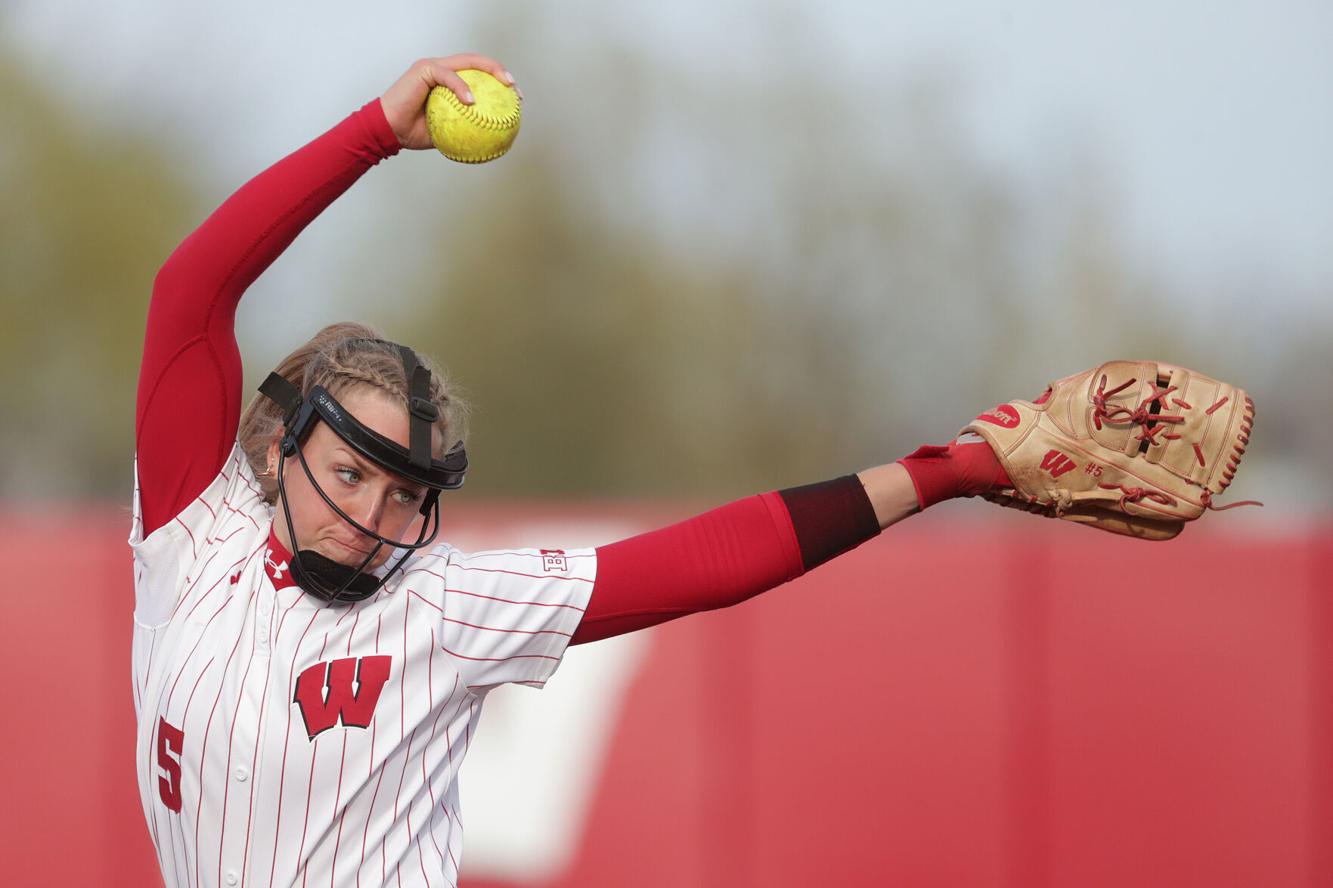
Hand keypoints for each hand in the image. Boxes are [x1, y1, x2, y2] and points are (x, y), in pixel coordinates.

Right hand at [379, 54, 520, 149]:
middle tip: (516, 89)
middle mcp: (442, 69)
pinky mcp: (424, 69)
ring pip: (466, 62)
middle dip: (500, 71)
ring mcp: (433, 66)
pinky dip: (461, 87)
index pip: (478, 74)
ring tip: (505, 84)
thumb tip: (492, 141)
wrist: (388, 130)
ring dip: (489, 70)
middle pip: (477, 62)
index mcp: (448, 81)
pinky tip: (473, 101)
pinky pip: (448, 76)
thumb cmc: (413, 133)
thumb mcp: (447, 133)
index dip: (499, 81)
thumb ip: (466, 129)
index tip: (516, 99)